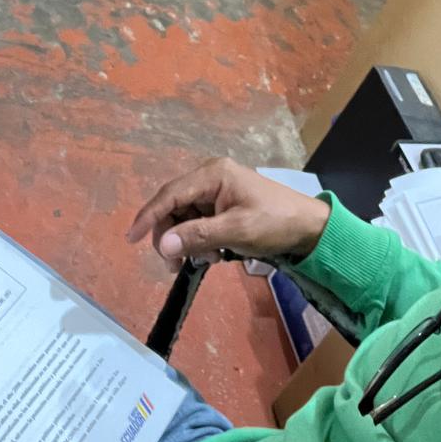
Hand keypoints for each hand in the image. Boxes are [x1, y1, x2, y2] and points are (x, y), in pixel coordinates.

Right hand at [127, 157, 330, 268]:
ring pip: (185, 217)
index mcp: (213, 175)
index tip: (131, 238)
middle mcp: (211, 177)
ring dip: (187, 241)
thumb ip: (199, 236)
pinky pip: (199, 222)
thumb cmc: (275, 223)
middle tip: (174, 266)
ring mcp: (218, 190)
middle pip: (174, 206)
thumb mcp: (237, 231)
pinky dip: (200, 240)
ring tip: (206, 261)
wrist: (308, 227)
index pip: (170, 194)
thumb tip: (164, 246)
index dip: (149, 216)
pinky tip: (214, 255)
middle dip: (171, 236)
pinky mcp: (224, 204)